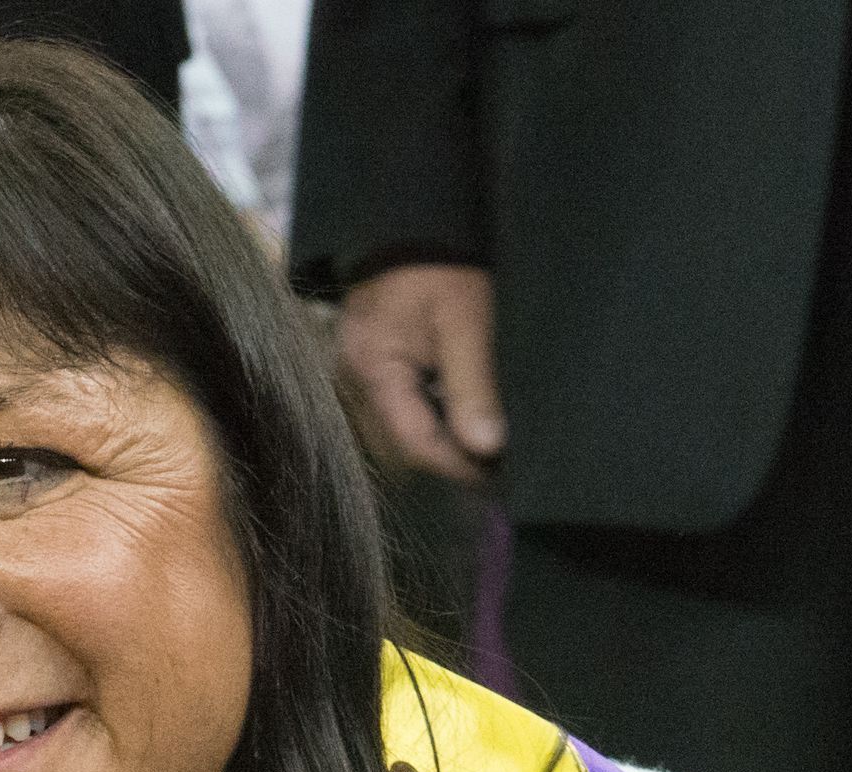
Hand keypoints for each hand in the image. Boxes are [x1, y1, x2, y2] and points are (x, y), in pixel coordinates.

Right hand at [336, 261, 508, 483]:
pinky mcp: (369, 362)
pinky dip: (429, 416)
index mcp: (372, 371)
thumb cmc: (438, 264)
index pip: (415, 444)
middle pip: (402, 443)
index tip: (497, 474)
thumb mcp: (465, 322)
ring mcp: (357, 371)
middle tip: (496, 463)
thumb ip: (472, 388)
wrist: (411, 218)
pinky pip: (397, 406)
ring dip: (439, 439)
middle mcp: (353, 379)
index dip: (458, 465)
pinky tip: (458, 415)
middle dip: (449, 456)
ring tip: (481, 442)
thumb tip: (487, 448)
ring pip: (399, 428)